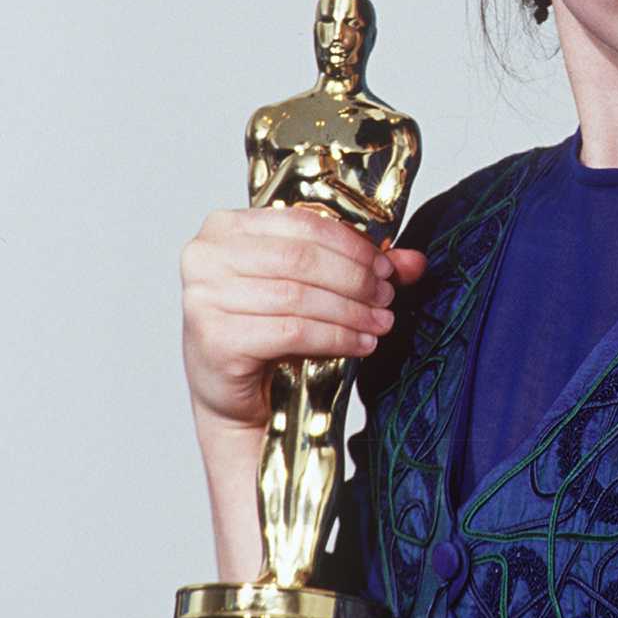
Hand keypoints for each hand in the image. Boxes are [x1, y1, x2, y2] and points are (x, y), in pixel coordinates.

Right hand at [180, 204, 429, 430]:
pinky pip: (292, 331)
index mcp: (224, 227)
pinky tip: (360, 343)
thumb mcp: (310, 288)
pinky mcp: (216, 339)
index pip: (301, 223)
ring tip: (380, 322)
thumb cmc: (264, 331)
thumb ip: (357, 267)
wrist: (232, 394)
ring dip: (351, 310)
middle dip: (355, 278)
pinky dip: (335, 336)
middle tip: (386, 296)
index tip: (385, 267)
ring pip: (299, 296)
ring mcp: (204, 298)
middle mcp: (206, 257)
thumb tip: (414, 261)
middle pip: (301, 258)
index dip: (351, 244)